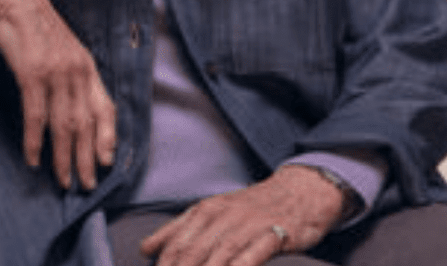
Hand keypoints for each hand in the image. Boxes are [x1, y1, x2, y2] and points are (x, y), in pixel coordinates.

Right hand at [0, 0, 117, 190]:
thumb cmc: (34, 26)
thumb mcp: (62, 50)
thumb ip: (72, 75)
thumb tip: (76, 106)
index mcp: (86, 65)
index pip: (106, 107)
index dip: (108, 137)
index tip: (108, 162)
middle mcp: (76, 69)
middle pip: (86, 122)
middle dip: (88, 157)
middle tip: (86, 185)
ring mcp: (55, 71)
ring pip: (65, 124)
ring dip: (64, 156)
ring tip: (63, 180)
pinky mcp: (32, 72)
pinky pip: (36, 114)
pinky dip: (36, 140)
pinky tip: (33, 158)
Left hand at [138, 165, 346, 265]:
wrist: (301, 190)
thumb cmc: (253, 208)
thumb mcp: (213, 211)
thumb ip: (179, 230)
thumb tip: (145, 250)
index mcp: (204, 211)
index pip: (174, 245)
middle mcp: (223, 216)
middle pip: (192, 253)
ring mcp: (249, 225)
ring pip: (219, 256)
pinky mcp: (274, 234)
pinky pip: (253, 255)